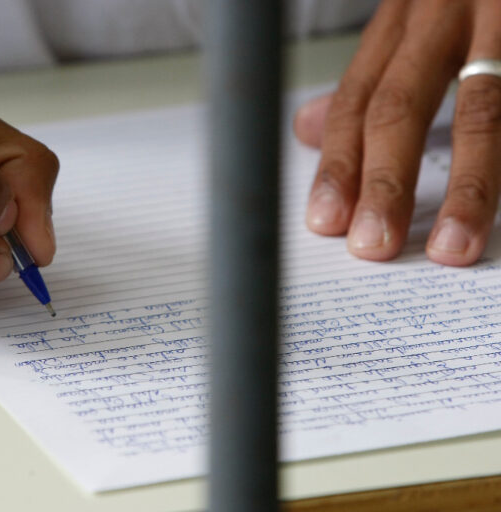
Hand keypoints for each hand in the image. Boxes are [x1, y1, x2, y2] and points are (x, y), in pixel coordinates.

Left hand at [293, 0, 500, 265]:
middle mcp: (444, 15)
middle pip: (400, 106)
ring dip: (466, 186)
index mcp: (403, 21)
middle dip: (383, 182)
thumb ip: (368, 80)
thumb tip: (304, 129)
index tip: (326, 220)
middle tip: (373, 244)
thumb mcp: (410, 23)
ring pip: (481, 111)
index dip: (339, 163)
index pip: (356, 99)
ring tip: (452, 244)